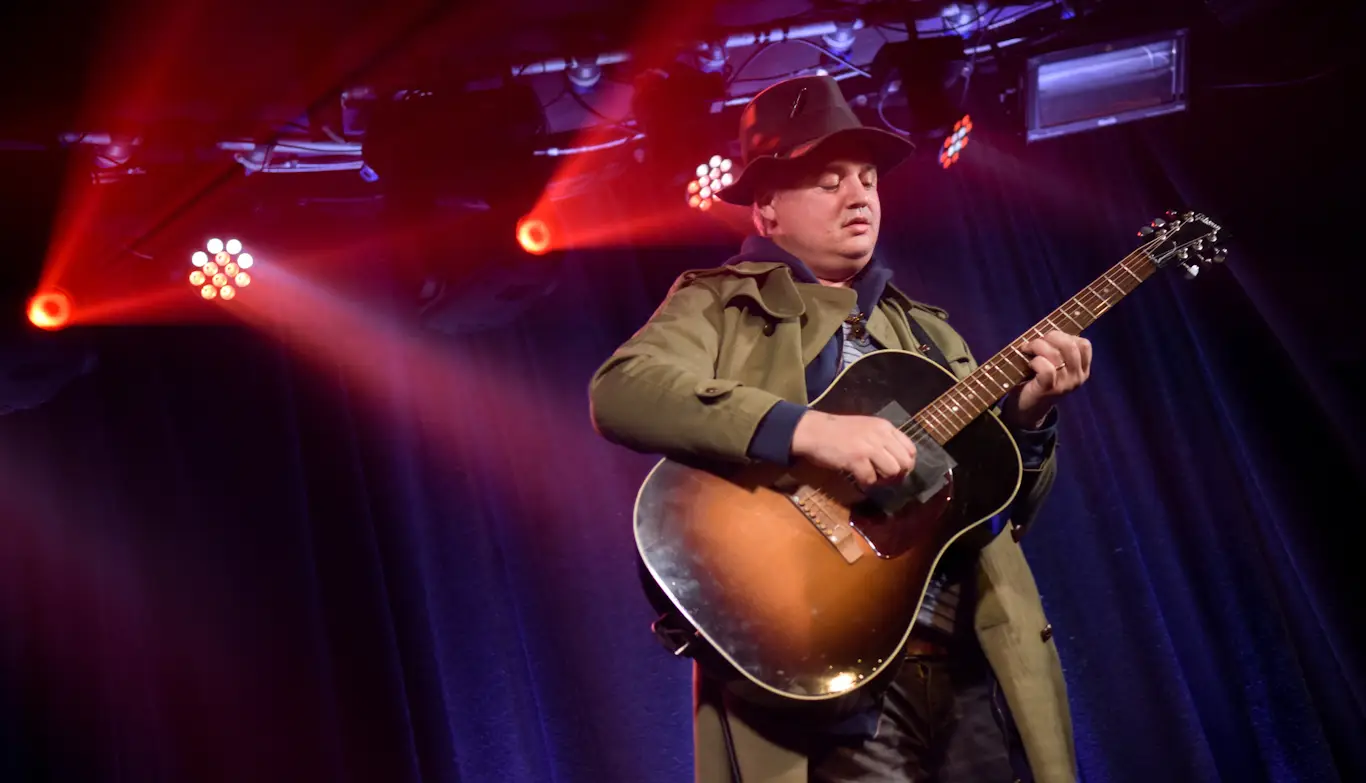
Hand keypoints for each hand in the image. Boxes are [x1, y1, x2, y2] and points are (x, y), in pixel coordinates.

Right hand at [791, 411, 916, 488]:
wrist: (813, 430)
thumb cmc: (838, 432)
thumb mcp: (866, 429)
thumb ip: (882, 440)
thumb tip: (897, 462)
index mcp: (885, 427)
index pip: (911, 449)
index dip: (906, 464)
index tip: (895, 470)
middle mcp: (880, 435)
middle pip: (905, 463)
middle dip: (897, 475)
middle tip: (884, 478)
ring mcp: (869, 447)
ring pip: (893, 472)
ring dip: (883, 480)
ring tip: (871, 478)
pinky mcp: (856, 459)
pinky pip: (871, 479)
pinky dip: (865, 483)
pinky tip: (858, 478)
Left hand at [1005, 330, 1091, 427]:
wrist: (1026, 411)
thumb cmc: (1036, 381)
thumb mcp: (1052, 365)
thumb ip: (1055, 349)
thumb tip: (1045, 330)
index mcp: (1082, 370)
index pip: (1084, 344)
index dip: (1065, 336)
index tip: (1048, 339)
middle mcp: (1078, 377)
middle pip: (1071, 345)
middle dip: (1050, 337)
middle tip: (1034, 343)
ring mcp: (1065, 384)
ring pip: (1057, 354)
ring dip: (1038, 346)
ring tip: (1027, 351)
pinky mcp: (1050, 389)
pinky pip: (1046, 367)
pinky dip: (1035, 361)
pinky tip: (1029, 365)